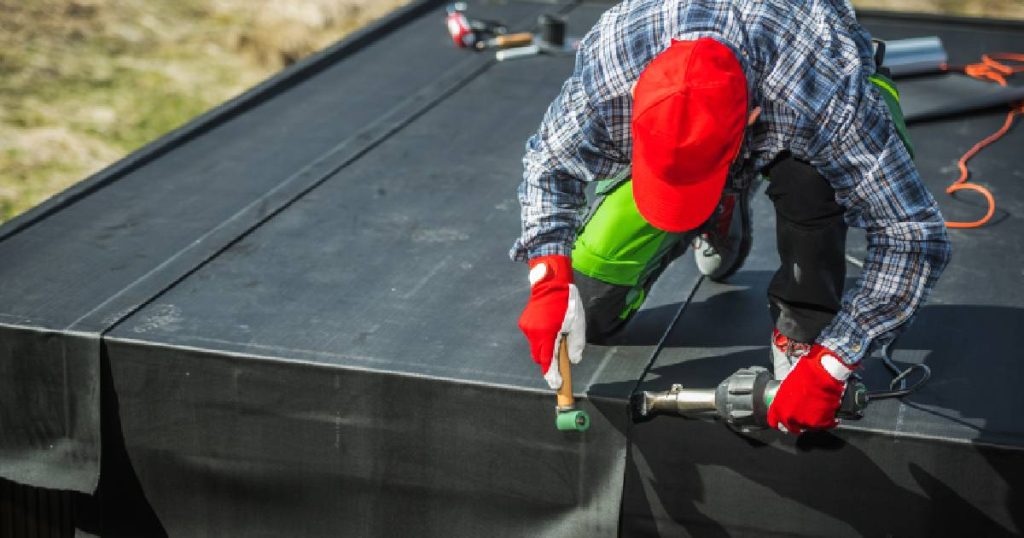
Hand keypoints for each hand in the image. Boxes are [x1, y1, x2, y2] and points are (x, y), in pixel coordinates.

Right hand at [518, 255, 585, 388]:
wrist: (550, 282)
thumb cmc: (567, 302)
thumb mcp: (577, 323)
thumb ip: (576, 344)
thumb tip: (574, 360)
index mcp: (548, 333)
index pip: (548, 361)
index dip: (552, 375)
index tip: (556, 385)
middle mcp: (534, 333)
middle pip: (540, 357)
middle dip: (549, 361)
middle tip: (561, 356)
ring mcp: (527, 328)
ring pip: (536, 347)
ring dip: (545, 347)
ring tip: (556, 333)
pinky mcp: (524, 323)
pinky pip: (533, 337)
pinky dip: (541, 337)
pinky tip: (549, 325)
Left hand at [767, 344, 853, 433]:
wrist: (820, 375)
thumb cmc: (803, 375)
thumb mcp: (787, 385)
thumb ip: (785, 397)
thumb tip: (788, 400)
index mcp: (778, 408)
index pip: (774, 421)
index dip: (779, 422)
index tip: (783, 422)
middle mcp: (789, 418)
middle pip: (792, 427)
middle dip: (797, 422)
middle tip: (804, 414)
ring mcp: (805, 422)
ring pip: (808, 426)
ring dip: (812, 420)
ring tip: (817, 409)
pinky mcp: (820, 423)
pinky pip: (824, 424)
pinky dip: (828, 420)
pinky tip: (828, 412)